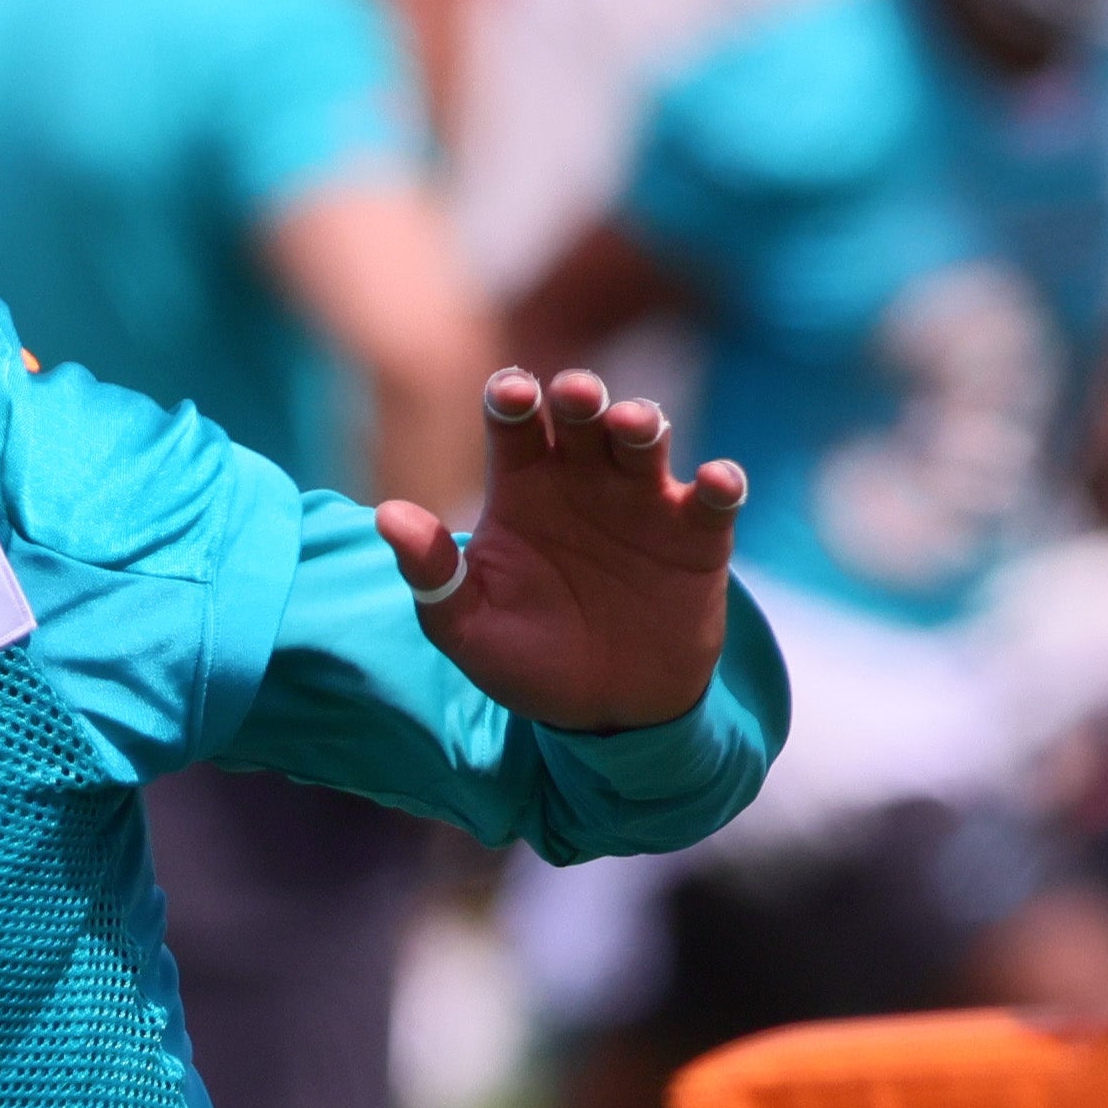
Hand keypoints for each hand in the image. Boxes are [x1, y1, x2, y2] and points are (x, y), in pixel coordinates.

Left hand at [373, 366, 747, 731]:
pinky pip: (715, 498)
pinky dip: (720, 483)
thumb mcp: (468, 628)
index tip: (512, 397)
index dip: (513, 397)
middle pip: (581, 413)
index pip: (514, 420)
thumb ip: (431, 574)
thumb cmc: (527, 660)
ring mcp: (644, 501)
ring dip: (642, 422)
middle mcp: (583, 477)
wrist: (605, 713)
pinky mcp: (698, 536)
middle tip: (575, 395)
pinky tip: (714, 482)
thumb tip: (386, 516)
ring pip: (646, 437)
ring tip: (633, 427)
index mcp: (523, 484)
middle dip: (581, 394)